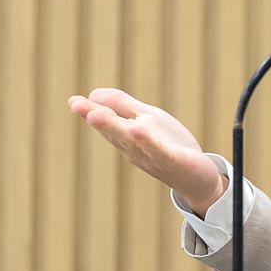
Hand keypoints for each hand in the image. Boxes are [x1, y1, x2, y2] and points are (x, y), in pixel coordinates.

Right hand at [68, 88, 224, 215]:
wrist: (198, 177)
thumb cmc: (170, 146)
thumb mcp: (147, 119)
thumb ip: (123, 106)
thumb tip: (93, 94)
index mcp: (126, 137)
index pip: (106, 121)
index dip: (89, 111)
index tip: (72, 101)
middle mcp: (134, 148)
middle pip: (113, 130)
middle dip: (95, 117)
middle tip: (75, 105)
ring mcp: (151, 155)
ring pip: (130, 140)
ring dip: (112, 127)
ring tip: (95, 114)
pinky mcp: (171, 161)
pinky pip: (156, 150)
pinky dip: (146, 141)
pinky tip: (136, 128)